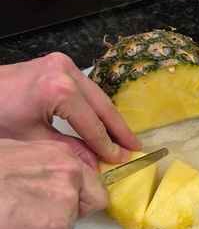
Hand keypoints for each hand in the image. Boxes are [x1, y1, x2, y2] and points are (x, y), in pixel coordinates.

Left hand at [0, 52, 140, 169]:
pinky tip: (103, 121)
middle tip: (135, 147)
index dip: (108, 145)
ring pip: (96, 95)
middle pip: (102, 105)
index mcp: (59, 90)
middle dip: (119, 129)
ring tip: (124, 137)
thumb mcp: (32, 140)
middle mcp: (66, 71)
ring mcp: (63, 64)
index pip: (92, 125)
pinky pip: (85, 89)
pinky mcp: (58, 63)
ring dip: (109, 117)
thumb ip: (70, 150)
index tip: (123, 159)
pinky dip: (95, 106)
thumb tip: (96, 165)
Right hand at [0, 139, 108, 228]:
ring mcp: (63, 206)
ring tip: (8, 226)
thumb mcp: (20, 154)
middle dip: (64, 220)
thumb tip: (42, 183)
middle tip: (37, 220)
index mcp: (62, 157)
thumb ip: (44, 169)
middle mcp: (69, 179)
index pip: (91, 185)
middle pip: (86, 210)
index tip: (66, 206)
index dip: (78, 199)